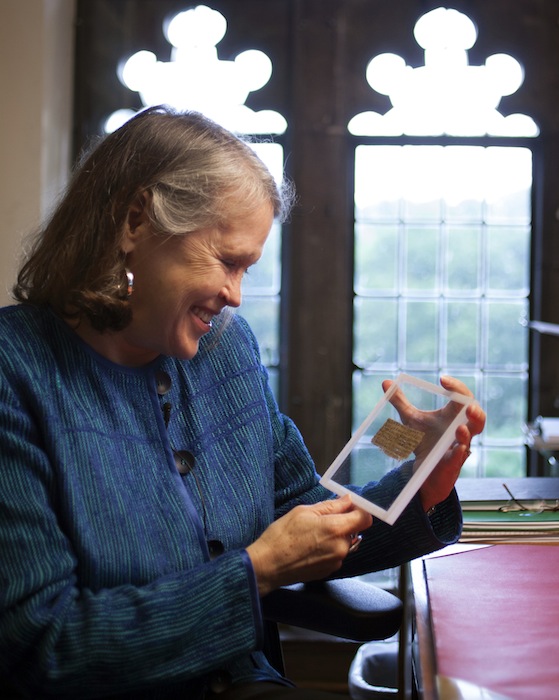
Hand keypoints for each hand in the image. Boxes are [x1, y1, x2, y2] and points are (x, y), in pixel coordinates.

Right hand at [246, 495, 372, 596]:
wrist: (268, 565)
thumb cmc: (282, 535)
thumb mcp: (304, 511)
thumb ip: (330, 506)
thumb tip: (348, 500)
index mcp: (336, 529)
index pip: (365, 518)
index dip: (359, 510)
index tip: (349, 507)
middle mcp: (341, 547)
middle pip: (354, 530)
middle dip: (343, 522)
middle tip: (321, 519)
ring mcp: (336, 562)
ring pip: (345, 543)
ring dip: (336, 536)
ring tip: (313, 534)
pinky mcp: (329, 571)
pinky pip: (336, 554)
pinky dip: (329, 548)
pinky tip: (311, 546)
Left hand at [382, 375, 485, 512]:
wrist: (424, 470)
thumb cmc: (424, 440)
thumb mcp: (411, 419)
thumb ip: (400, 402)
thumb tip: (386, 383)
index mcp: (453, 416)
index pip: (463, 398)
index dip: (457, 387)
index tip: (442, 379)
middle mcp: (460, 430)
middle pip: (477, 418)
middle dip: (475, 412)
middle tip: (468, 407)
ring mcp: (458, 447)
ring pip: (470, 439)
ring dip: (466, 433)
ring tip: (460, 428)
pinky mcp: (452, 463)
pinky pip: (458, 458)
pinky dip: (458, 453)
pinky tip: (456, 448)